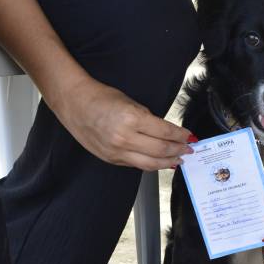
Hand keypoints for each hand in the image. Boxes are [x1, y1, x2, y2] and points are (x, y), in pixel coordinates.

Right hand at [57, 78, 193, 169]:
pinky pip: (137, 165)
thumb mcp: (131, 102)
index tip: (189, 135)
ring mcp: (116, 151)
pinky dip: (151, 164)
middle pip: (160, 150)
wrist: (74, 104)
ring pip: (150, 163)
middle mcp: (124, 138)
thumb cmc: (101, 98)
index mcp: (131, 119)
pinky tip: (159, 161)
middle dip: (178, 150)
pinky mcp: (111, 159)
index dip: (180, 135)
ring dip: (168, 162)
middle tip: (188, 148)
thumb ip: (149, 119)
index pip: (165, 131)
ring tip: (179, 158)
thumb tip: (167, 133)